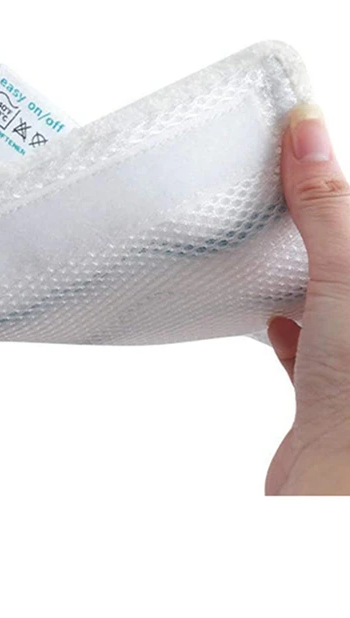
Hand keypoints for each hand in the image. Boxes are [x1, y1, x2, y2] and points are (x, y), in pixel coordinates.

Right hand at [267, 104, 349, 493]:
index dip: (340, 191)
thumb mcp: (347, 278)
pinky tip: (274, 320)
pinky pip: (312, 350)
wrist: (331, 486)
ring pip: (335, 305)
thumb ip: (327, 209)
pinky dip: (291, 329)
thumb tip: (310, 132)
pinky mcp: (328, 396)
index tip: (308, 148)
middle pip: (347, 265)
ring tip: (280, 250)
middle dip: (327, 230)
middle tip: (294, 193)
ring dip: (309, 279)